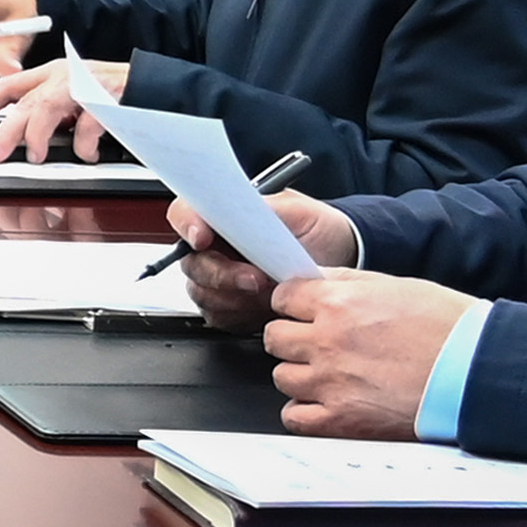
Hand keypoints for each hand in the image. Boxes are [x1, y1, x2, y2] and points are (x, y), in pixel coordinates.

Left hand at [0, 54, 127, 163]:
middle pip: (23, 101)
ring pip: (46, 107)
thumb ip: (47, 115)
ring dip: (36, 136)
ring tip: (36, 156)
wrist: (154, 87)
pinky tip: (87, 153)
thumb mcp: (71, 101)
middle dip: (4, 131)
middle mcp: (63, 75)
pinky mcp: (106, 97)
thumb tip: (19, 140)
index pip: (7, 86)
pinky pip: (87, 123)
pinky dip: (83, 144)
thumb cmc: (111, 96)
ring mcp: (84, 84)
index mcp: (50, 74)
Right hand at [168, 193, 361, 330]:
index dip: (187, 225)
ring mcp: (220, 278)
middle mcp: (216, 247)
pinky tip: (261, 309)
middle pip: (191, 262)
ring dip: (232, 298)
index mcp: (224, 216)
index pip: (185, 214)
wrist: (340, 259)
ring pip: (201, 293)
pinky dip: (238, 316)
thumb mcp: (299, 211)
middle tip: (254, 279)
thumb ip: (264, 209)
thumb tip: (235, 211)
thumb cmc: (321, 230)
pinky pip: (217, 316)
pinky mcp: (229, 306)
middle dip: (221, 274)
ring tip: (268, 294)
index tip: (203, 238)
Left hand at [260, 271, 477, 440]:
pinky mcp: (340, 419)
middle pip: (275, 337)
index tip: (303, 311)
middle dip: (294, 338)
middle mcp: (327, 342)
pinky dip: (306, 410)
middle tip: (318, 343)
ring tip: (332, 373)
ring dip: (301, 374)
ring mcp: (330, 383)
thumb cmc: (448, 327)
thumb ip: (346, 284)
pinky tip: (328, 401)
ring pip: (282, 376)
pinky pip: (294, 416)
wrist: (477, 370)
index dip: (293, 304)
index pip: (282, 297)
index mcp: (339, 303)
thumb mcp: (395, 286)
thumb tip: (313, 280)